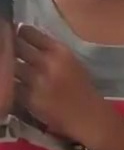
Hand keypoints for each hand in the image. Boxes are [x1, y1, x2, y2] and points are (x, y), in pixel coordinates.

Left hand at [14, 24, 104, 140]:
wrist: (87, 116)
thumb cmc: (81, 87)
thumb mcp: (71, 61)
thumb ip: (51, 49)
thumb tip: (26, 37)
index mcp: (60, 51)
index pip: (28, 32)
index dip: (19, 33)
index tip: (17, 36)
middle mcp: (48, 63)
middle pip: (16, 46)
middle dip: (12, 48)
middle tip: (11, 52)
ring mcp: (37, 82)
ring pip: (11, 66)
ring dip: (9, 67)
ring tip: (13, 69)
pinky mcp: (29, 99)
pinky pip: (12, 85)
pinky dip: (12, 84)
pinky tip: (16, 85)